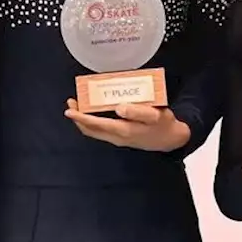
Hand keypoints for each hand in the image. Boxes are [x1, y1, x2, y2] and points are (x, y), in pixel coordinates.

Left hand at [63, 99, 190, 151]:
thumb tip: (119, 108)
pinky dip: (93, 122)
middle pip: (91, 130)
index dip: (81, 117)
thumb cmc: (163, 124)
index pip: (96, 125)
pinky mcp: (121, 137)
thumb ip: (137, 111)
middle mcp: (117, 137)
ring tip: (78, 105)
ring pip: (95, 131)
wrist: (171, 138)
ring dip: (84, 120)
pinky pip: (101, 130)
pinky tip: (93, 111)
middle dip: (78, 118)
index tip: (69, 110)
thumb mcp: (154, 115)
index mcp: (123, 130)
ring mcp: (118, 138)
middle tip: (71, 103)